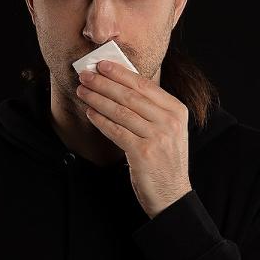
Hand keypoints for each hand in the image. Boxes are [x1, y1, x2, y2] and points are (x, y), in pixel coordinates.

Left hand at [76, 59, 192, 218]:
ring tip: (83, 91)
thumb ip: (150, 109)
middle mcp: (169, 121)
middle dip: (104, 83)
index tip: (102, 64)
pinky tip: (90, 113)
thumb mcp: (166, 129)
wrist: (172, 194)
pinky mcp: (143, 153)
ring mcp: (158, 137)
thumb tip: (119, 85)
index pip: (145, 85)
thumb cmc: (164, 159)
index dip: (121, 73)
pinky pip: (117, 131)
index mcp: (176, 110)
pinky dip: (101, 121)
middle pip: (130, 96)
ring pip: (121, 111)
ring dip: (98, 99)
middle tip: (85, 75)